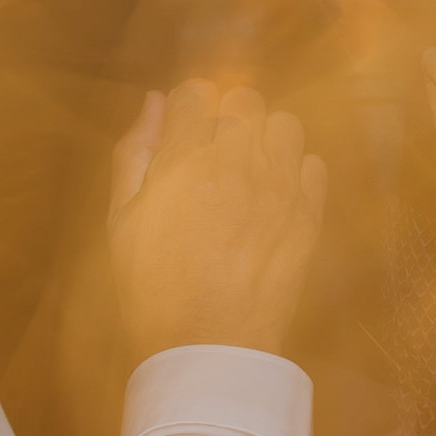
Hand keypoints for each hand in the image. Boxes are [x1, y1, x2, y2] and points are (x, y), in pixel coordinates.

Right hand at [108, 81, 326, 357]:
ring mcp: (279, 187)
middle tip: (215, 151)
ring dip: (266, 137)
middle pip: (246, 98)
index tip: (186, 131)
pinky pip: (313, 164)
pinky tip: (274, 196)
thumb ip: (135, 153)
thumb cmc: (152, 285)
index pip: (197, 91)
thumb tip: (157, 101)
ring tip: (249, 170)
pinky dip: (296, 171)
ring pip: (285, 124)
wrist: (207, 344)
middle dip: (229, 116)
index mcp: (184, 161)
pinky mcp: (308, 214)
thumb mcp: (122, 219)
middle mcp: (237, 163)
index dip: (189, 107)